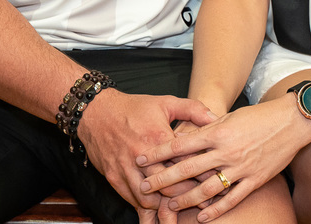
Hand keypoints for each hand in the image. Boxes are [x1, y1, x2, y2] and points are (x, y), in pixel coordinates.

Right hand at [76, 90, 215, 212]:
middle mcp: (141, 157)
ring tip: (181, 208)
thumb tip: (216, 118)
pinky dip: (146, 206)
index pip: (185, 163)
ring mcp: (126, 169)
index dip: (202, 175)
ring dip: (166, 206)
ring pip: (150, 199)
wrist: (95, 111)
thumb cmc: (132, 107)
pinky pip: (132, 200)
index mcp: (157, 137)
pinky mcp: (114, 178)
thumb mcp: (165, 102)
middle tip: (204, 202)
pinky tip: (158, 207)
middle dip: (189, 196)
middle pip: (170, 186)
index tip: (215, 181)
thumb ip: (193, 109)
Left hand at [136, 101, 307, 219]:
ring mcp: (240, 168)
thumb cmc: (258, 116)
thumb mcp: (228, 116)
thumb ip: (207, 127)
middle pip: (187, 169)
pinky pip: (232, 199)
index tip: (141, 158)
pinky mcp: (254, 180)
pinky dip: (216, 209)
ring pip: (207, 189)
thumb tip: (184, 135)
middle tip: (144, 186)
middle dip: (163, 179)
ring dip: (185, 199)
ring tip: (169, 206)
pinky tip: (202, 217)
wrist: (291, 122)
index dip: (158, 153)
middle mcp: (226, 151)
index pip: (180, 144)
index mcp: (217, 131)